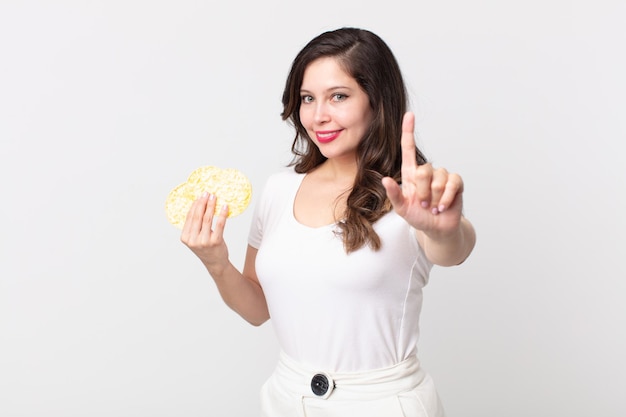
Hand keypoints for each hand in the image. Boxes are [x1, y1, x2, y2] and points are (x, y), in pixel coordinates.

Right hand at [180, 192, 229, 273]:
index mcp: (185, 237)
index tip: (199, 196)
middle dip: (202, 203)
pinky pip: (220, 224)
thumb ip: (195, 226)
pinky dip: (222, 214)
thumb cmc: (206, 248)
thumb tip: (199, 205)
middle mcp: (193, 240)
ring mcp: (204, 241)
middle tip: (207, 193)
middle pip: (197, 216)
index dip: (195, 205)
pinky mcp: (216, 242)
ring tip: (214, 197)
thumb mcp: (195, 238)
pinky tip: (225, 207)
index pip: (189, 217)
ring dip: (211, 206)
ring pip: (207, 219)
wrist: (215, 263)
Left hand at [382, 112, 464, 237]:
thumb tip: (384, 180)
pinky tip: (443, 207)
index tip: (410, 115)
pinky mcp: (456, 183)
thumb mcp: (402, 209)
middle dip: (423, 192)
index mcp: (411, 174)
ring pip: (438, 179)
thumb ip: (394, 195)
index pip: (409, 149)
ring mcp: (442, 176)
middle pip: (424, 170)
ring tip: (433, 207)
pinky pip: (452, 184)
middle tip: (424, 205)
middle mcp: (427, 172)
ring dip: (435, 198)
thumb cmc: (418, 217)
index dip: (409, 132)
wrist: (437, 229)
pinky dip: (446, 198)